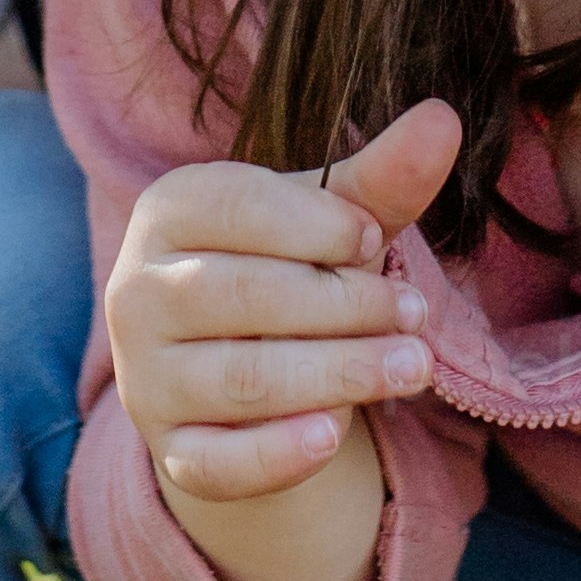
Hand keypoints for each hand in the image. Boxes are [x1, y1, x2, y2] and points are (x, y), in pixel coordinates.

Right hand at [103, 102, 457, 501]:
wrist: (240, 376)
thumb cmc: (286, 270)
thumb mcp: (328, 222)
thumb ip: (379, 178)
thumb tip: (444, 118)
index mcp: (167, 211)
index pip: (238, 209)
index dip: (320, 226)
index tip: (377, 241)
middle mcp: (137, 292)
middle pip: (247, 296)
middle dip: (346, 306)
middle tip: (415, 317)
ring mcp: (147, 378)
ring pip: (243, 378)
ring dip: (339, 373)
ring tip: (412, 367)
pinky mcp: (170, 452)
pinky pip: (218, 462)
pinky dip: (276, 454)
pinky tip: (333, 436)